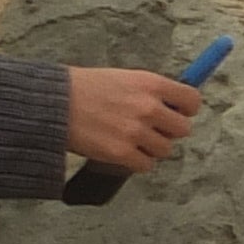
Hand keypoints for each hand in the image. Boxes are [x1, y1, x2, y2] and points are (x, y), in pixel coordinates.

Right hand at [62, 66, 203, 169]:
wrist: (51, 103)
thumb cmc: (83, 88)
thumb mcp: (122, 78)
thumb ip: (149, 91)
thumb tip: (174, 105)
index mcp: (150, 84)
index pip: (192, 100)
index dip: (185, 109)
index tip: (177, 112)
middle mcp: (147, 107)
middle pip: (183, 129)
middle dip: (167, 130)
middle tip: (149, 128)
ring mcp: (136, 131)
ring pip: (165, 149)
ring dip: (151, 147)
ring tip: (129, 138)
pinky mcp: (122, 153)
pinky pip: (146, 165)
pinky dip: (136, 161)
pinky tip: (122, 150)